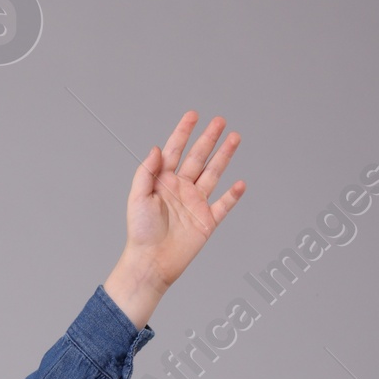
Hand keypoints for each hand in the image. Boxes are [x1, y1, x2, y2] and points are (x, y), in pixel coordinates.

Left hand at [103, 111, 245, 326]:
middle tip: (220, 121)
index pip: (175, 151)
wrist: (151, 262)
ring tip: (235, 137)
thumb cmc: (140, 233)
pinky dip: (233, 195)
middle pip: (198, 158)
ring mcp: (196, 204)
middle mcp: (181, 189)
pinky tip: (241, 183)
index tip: (193, 115)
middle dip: (209, 138)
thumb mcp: (138, 198)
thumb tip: (156, 148)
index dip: (183, 132)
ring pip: (213, 174)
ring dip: (224, 156)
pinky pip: (224, 205)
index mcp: (164, 182)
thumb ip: (146, 172)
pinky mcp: (207, 221)